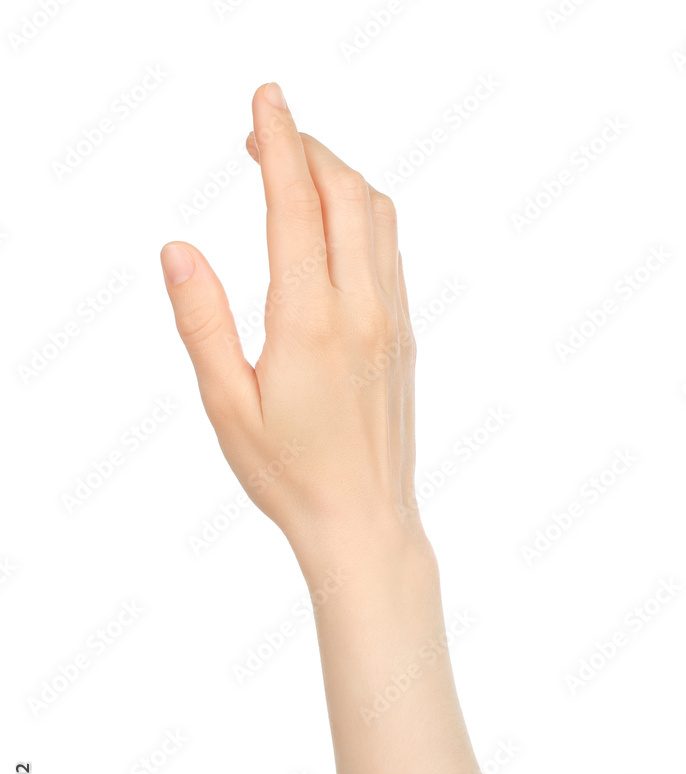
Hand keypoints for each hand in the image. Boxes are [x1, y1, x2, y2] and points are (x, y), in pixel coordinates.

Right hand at [161, 83, 423, 572]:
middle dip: (308, 147)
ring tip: (297, 168)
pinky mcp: (404, 337)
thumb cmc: (289, 475)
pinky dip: (361, 215)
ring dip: (339, 177)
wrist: (364, 522)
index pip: (297, 206)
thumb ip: (201, 322)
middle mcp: (362, 311)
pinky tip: (333, 226)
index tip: (266, 99)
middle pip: (347, 194)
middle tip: (266, 131)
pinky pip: (389, 252)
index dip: (279, 142)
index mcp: (310, 323)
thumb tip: (177, 249)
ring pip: (378, 217)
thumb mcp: (227, 405)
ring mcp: (391, 321)